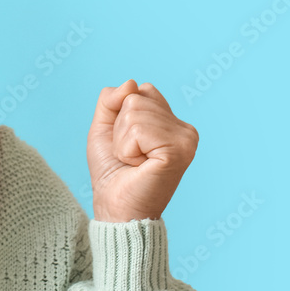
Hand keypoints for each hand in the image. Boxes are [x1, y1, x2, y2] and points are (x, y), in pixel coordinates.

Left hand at [86, 80, 197, 222]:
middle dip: (119, 128)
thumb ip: (111, 99)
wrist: (115, 207)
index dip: (119, 115)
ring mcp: (186, 139)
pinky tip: (139, 165)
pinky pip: (137, 128)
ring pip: (134, 110)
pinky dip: (127, 148)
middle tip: (129, 156)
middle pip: (135, 97)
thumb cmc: (112, 171)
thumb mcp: (104, 127)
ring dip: (122, 140)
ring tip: (134, 161)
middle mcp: (185, 129)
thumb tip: (131, 84)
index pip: (139, 90)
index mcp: (172, 122)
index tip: (128, 143)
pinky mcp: (179, 150)